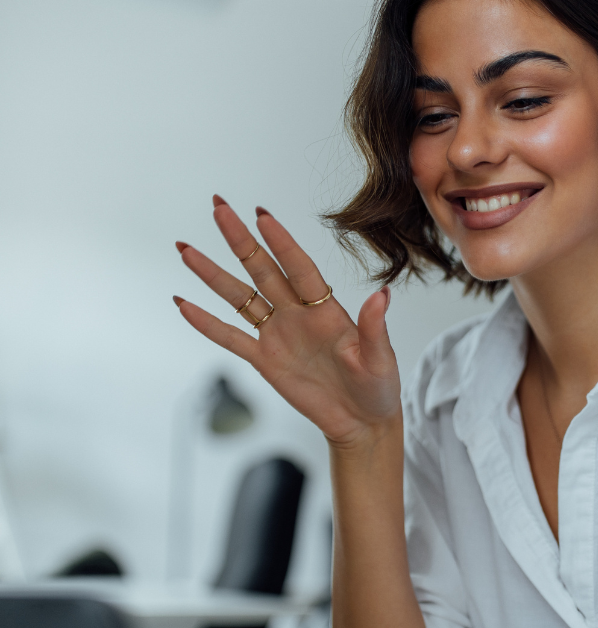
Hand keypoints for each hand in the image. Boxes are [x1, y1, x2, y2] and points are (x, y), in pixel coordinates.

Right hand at [174, 196, 399, 447]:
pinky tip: (182, 303)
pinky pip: (231, 338)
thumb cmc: (377, 387)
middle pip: (262, 270)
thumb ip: (374, 327)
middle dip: (239, 239)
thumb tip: (384, 295)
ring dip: (213, 274)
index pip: (299, 268)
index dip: (281, 243)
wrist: (361, 422)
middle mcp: (298, 315)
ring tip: (186, 249)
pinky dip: (206, 323)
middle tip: (219, 206)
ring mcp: (278, 335)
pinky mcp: (265, 360)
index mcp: (326, 310)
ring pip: (240, 297)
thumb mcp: (380, 358)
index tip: (262, 215)